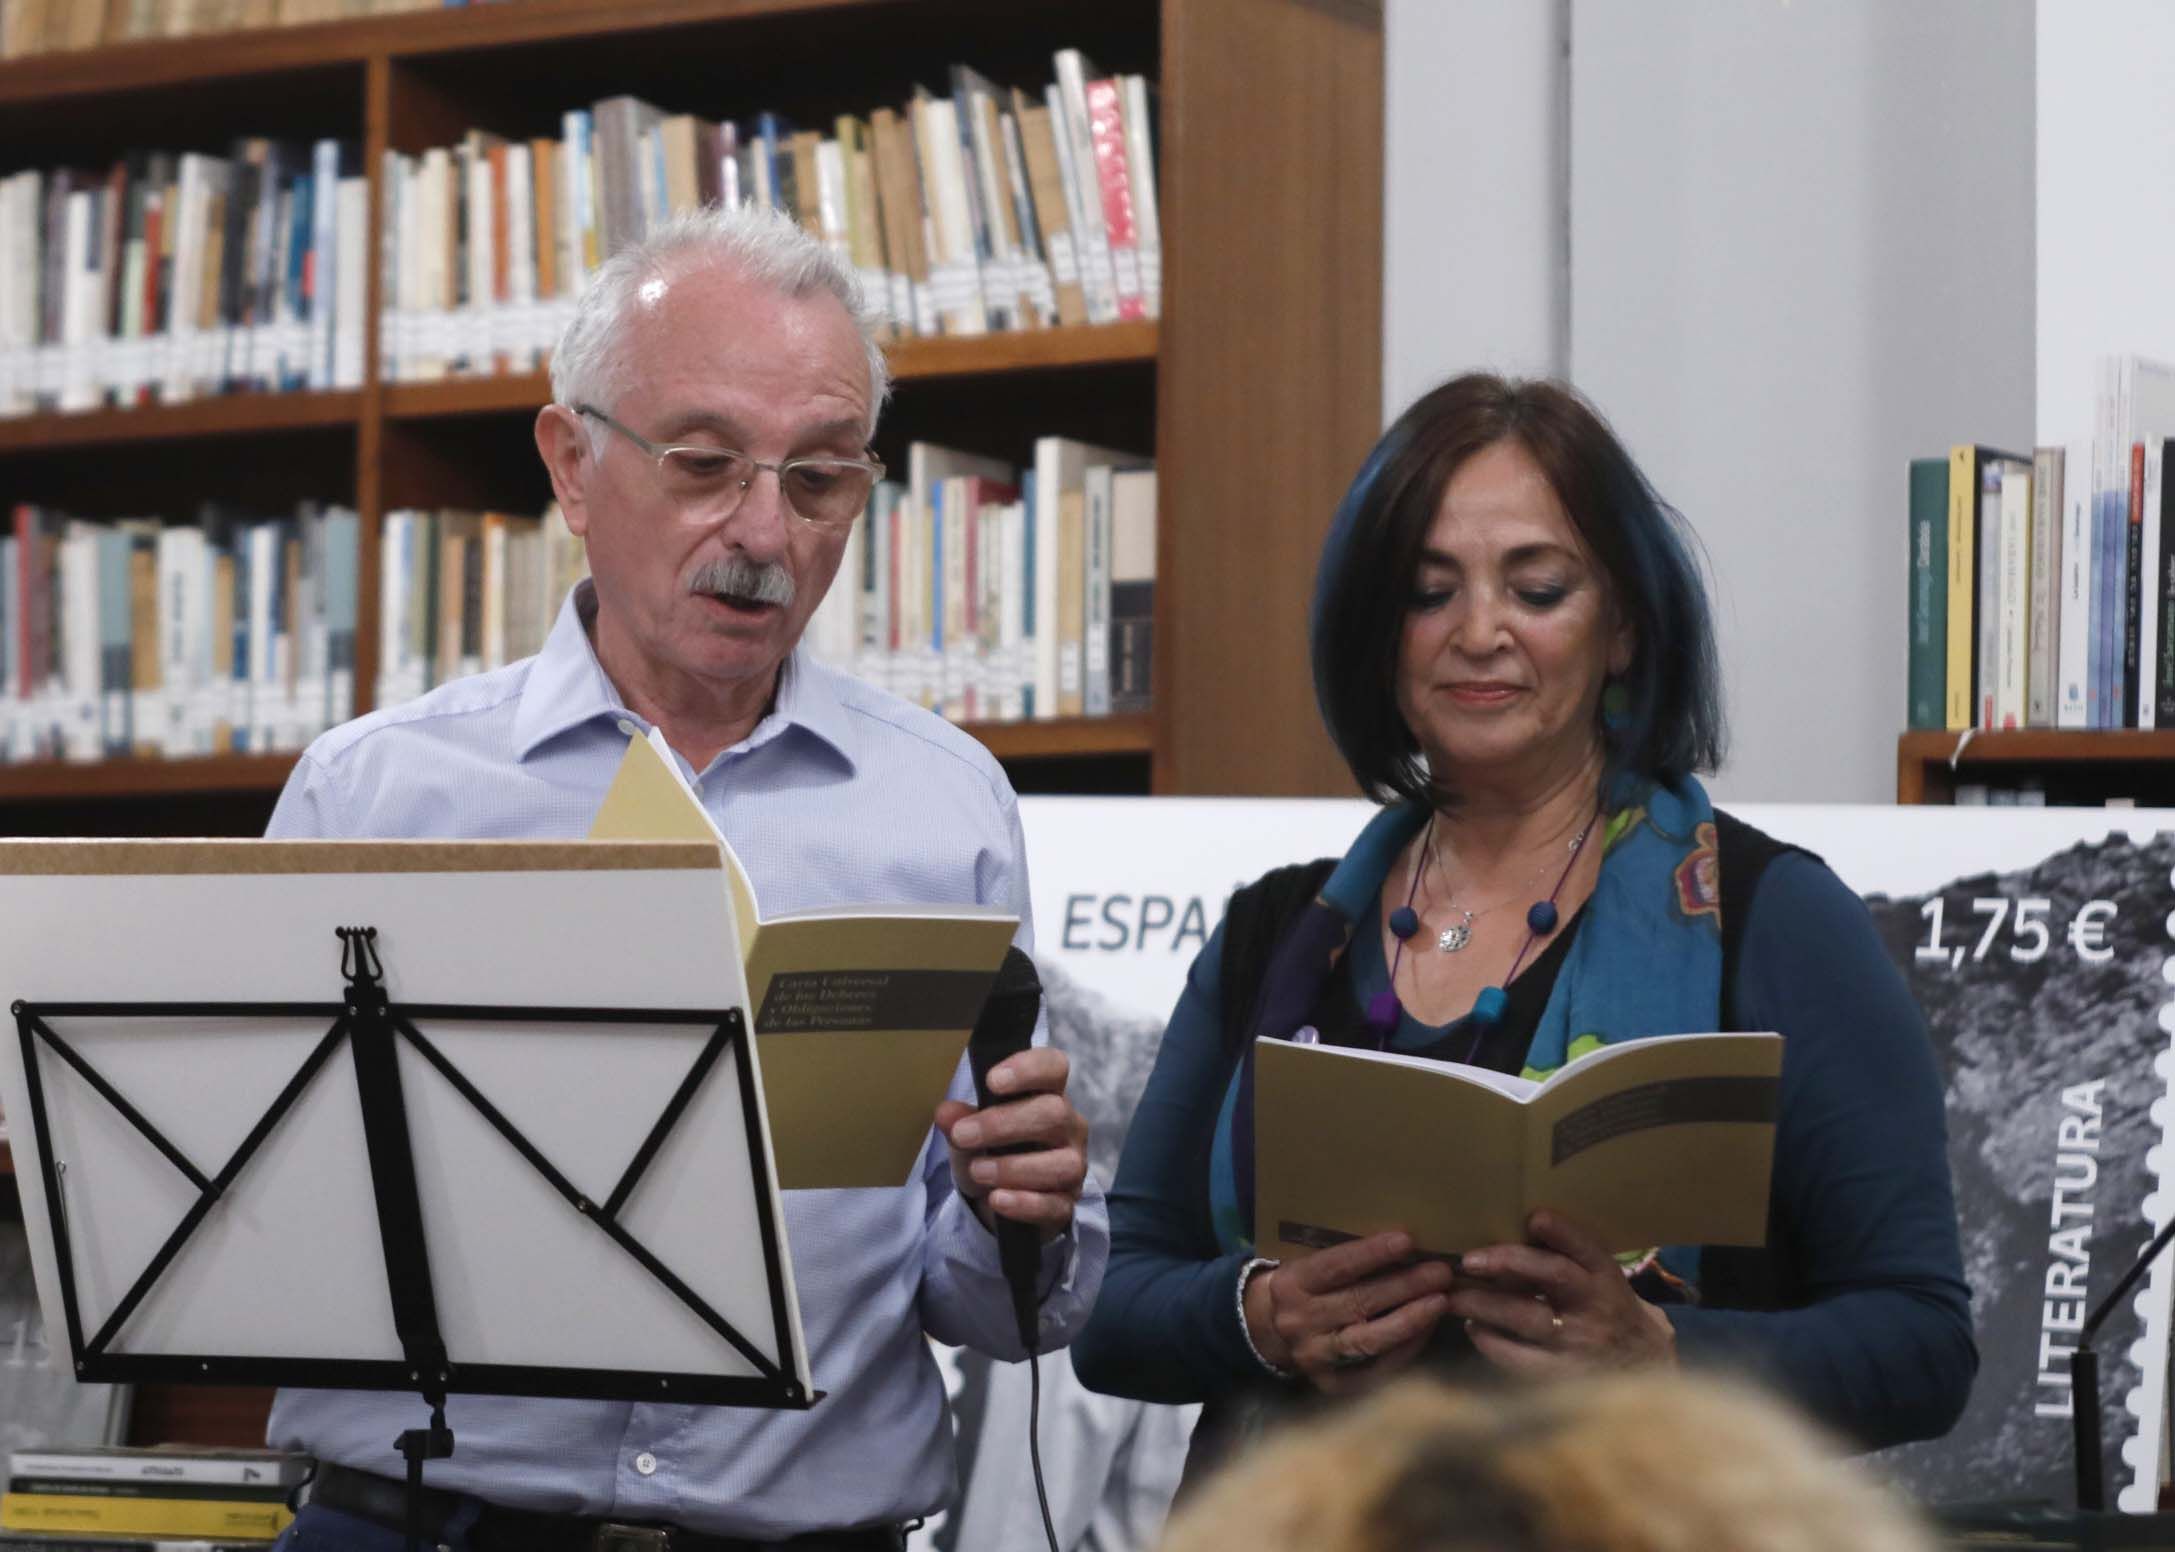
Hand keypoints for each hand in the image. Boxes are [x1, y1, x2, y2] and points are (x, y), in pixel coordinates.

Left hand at [935, 1046, 1088, 1241]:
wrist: (995, 1197)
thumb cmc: (990, 1150)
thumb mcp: (967, 1132)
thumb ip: (958, 1121)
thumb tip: (946, 1114)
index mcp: (1047, 1095)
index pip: (1054, 1067)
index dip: (1028, 1069)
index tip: (992, 1081)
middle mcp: (1068, 1127)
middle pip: (1054, 1113)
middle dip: (1004, 1124)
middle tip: (964, 1135)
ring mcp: (1073, 1166)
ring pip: (1061, 1163)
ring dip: (1013, 1167)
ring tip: (977, 1171)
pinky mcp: (1066, 1204)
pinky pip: (1055, 1205)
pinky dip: (1024, 1203)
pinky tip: (997, 1199)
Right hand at [1246, 1231, 1455, 1394]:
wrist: (1267, 1331)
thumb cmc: (1304, 1287)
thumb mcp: (1308, 1265)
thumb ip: (1344, 1259)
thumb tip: (1405, 1247)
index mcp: (1291, 1285)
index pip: (1334, 1267)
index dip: (1371, 1254)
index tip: (1407, 1241)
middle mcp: (1299, 1322)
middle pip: (1357, 1303)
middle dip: (1404, 1286)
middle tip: (1441, 1272)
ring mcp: (1314, 1356)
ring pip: (1367, 1340)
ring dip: (1408, 1320)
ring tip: (1440, 1301)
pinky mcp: (1330, 1383)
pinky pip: (1373, 1370)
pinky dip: (1403, 1350)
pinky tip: (1426, 1330)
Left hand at [1447, 1209, 1676, 1376]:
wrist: (1644, 1375)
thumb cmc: (1609, 1316)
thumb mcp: (1603, 1283)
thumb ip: (1572, 1259)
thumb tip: (1521, 1229)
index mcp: (1606, 1278)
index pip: (1586, 1248)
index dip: (1562, 1232)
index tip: (1534, 1218)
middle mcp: (1594, 1306)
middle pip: (1553, 1276)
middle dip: (1508, 1262)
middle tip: (1468, 1260)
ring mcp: (1579, 1343)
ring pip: (1527, 1317)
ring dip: (1484, 1304)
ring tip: (1454, 1295)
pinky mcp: (1563, 1376)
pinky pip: (1520, 1358)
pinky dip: (1491, 1342)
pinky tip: (1473, 1329)